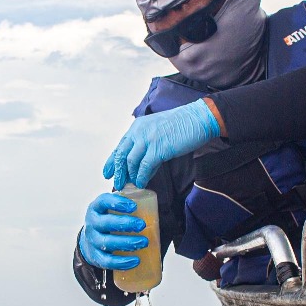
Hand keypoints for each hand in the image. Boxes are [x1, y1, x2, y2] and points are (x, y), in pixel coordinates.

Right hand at [79, 192, 147, 269]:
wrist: (91, 240)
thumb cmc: (108, 221)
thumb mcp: (112, 209)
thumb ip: (128, 204)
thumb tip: (152, 203)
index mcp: (96, 208)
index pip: (103, 201)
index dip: (117, 203)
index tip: (134, 206)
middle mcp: (92, 224)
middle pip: (106, 223)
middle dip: (125, 224)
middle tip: (142, 225)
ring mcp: (92, 241)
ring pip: (107, 243)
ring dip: (127, 243)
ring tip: (144, 242)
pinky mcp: (95, 257)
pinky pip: (107, 261)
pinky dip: (122, 262)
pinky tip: (136, 260)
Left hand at [103, 99, 219, 188]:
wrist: (197, 119)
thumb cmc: (182, 126)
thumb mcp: (158, 132)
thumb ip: (148, 147)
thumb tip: (142, 167)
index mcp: (138, 126)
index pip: (120, 146)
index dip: (112, 161)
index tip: (107, 173)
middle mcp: (139, 132)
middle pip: (121, 155)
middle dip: (118, 171)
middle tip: (117, 184)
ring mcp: (148, 139)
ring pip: (130, 161)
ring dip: (129, 176)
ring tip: (130, 185)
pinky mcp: (158, 148)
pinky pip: (144, 166)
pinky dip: (141, 176)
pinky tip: (141, 183)